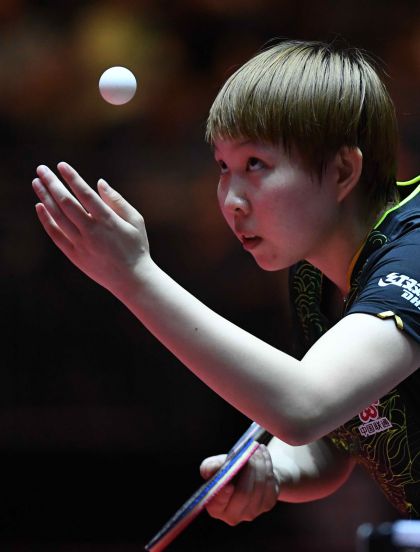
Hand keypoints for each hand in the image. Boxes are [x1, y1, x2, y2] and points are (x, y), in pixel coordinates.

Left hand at [32, 162, 150, 295]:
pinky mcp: (75, 255)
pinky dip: (46, 220)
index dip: (72, 178)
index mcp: (108, 221)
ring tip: (37, 183)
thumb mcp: (136, 221)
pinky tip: (39, 206)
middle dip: (52, 183)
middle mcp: (91, 231)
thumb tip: (99, 182)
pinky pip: (56, 235)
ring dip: (45, 198)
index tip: (61, 165)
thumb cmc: (137, 247)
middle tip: (41, 169)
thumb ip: (117, 201)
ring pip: (58, 217)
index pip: (85, 194)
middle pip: (66, 203)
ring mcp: (81, 244)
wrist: (132, 279)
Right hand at [199, 445, 279, 525]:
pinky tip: (262, 454)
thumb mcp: (216, 466)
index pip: (219, 505)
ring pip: (259, 485)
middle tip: (249, 452)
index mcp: (216, 508)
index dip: (223, 495)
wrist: (248, 473)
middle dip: (248, 470)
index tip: (229, 484)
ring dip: (259, 463)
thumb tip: (209, 471)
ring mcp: (252, 511)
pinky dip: (267, 464)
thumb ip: (210, 467)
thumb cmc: (228, 471)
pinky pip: (269, 482)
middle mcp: (234, 515)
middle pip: (244, 493)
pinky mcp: (267, 504)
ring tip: (255, 448)